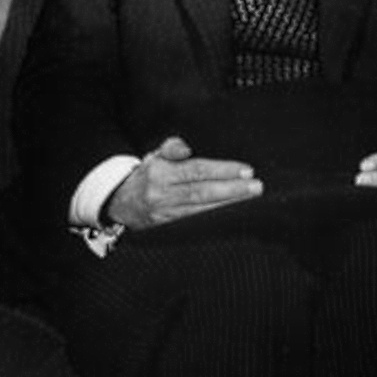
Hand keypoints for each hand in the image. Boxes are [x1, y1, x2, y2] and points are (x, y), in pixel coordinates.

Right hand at [105, 136, 262, 230]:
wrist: (120, 205)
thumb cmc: (147, 176)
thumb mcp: (154, 156)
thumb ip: (171, 148)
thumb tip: (186, 147)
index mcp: (159, 173)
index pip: (196, 170)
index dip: (222, 170)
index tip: (247, 170)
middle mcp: (161, 194)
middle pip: (201, 192)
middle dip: (232, 190)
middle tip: (257, 186)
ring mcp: (164, 214)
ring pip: (201, 211)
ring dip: (229, 206)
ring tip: (252, 200)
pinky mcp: (168, 229)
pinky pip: (196, 224)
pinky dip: (216, 220)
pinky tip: (234, 215)